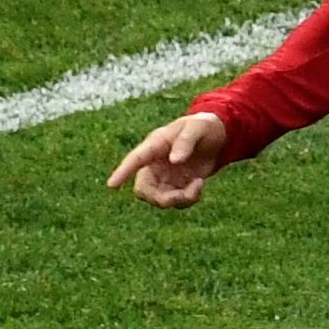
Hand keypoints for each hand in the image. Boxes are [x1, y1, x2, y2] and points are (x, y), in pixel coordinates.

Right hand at [106, 111, 230, 207]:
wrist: (217, 136)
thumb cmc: (203, 126)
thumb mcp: (198, 127)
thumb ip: (186, 141)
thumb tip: (174, 160)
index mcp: (156, 145)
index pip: (135, 159)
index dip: (122, 172)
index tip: (111, 186)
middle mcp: (155, 163)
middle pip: (143, 189)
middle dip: (163, 199)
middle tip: (187, 195)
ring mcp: (164, 177)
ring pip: (159, 200)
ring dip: (180, 200)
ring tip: (199, 185)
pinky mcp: (175, 186)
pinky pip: (175, 202)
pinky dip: (188, 200)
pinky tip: (199, 185)